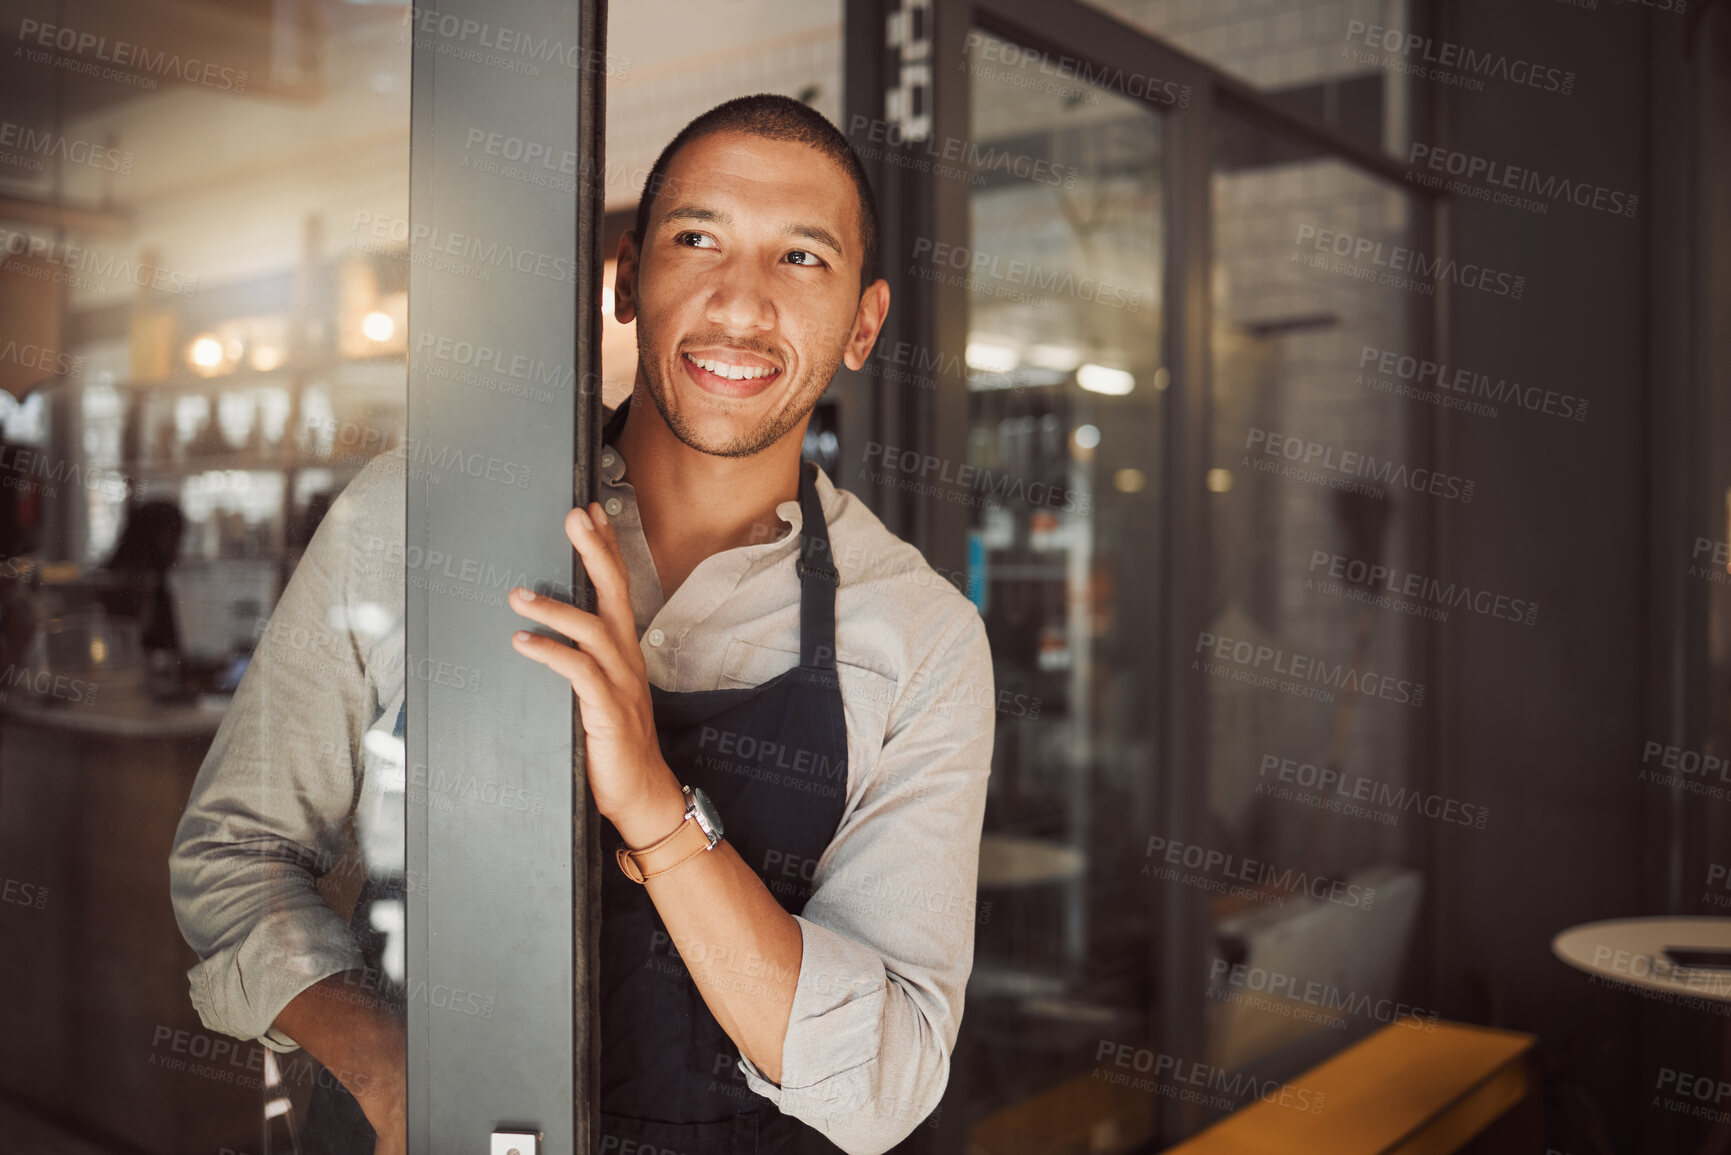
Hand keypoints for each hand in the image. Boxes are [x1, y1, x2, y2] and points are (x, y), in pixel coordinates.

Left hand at [508, 502, 681, 837]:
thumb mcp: (600, 694)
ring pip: (593, 630)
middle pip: (615, 593)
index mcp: (625, 651)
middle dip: (595, 552)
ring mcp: (620, 683)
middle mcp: (627, 659)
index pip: (618, 588)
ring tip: (518, 595)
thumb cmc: (616, 745)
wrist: (642, 794)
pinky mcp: (607, 710)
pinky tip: (522, 643)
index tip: (592, 513)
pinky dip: (550, 653)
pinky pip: (579, 673)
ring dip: (554, 609)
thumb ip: (581, 663)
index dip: (607, 548)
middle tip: (574, 518)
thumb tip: (544, 635)